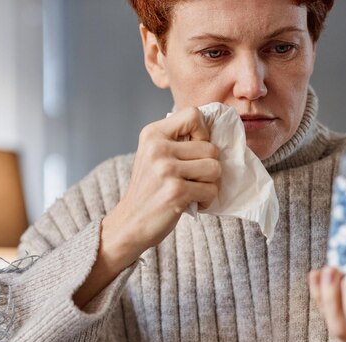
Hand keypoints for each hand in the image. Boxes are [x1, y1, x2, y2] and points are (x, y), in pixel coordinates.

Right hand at [73, 108, 220, 307]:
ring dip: (210, 184)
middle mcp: (158, 148)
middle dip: (209, 166)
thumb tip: (214, 130)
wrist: (130, 223)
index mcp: (153, 133)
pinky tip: (192, 202)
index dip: (203, 132)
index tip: (195, 150)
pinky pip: (211, 190)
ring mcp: (166, 170)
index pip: (194, 114)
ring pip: (215, 168)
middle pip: (211, 147)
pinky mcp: (176, 191)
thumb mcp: (154, 155)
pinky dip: (207, 200)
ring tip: (194, 190)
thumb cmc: (149, 189)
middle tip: (194, 179)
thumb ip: (178, 140)